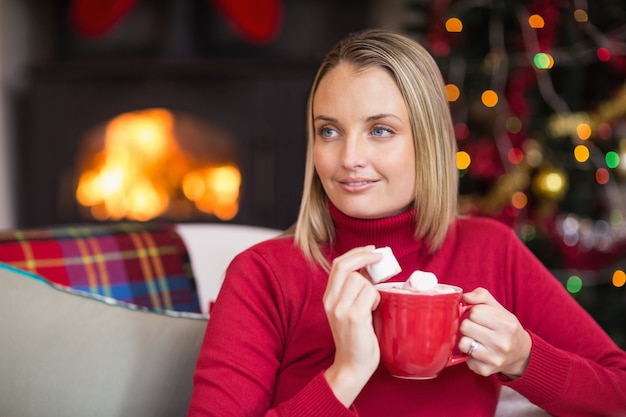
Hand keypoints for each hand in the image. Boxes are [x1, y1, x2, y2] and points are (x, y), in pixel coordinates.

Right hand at [323, 245, 382, 406]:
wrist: (352, 365)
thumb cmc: (357, 338)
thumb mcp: (348, 310)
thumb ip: (353, 291)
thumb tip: (370, 268)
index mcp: (328, 298)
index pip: (338, 264)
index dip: (356, 253)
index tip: (372, 250)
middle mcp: (331, 301)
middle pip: (346, 266)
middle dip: (365, 257)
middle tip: (380, 257)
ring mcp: (341, 309)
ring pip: (360, 280)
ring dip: (372, 288)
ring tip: (372, 305)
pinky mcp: (353, 317)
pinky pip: (369, 294)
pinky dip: (376, 299)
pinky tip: (374, 310)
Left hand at [459, 287, 531, 379]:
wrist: (521, 354)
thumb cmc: (506, 328)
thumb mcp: (499, 309)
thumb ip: (482, 296)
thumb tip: (465, 297)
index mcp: (506, 324)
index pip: (475, 312)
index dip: (473, 312)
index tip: (478, 316)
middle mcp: (502, 343)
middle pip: (465, 326)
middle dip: (467, 325)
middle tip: (475, 328)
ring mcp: (494, 358)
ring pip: (462, 343)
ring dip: (465, 340)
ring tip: (475, 339)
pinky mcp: (485, 370)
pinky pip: (464, 358)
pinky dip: (468, 354)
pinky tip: (478, 351)